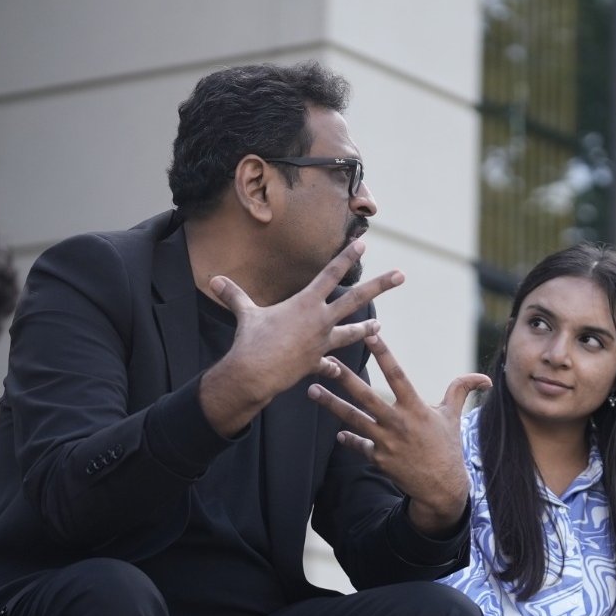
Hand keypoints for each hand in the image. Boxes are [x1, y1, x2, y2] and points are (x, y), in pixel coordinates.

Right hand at [201, 241, 402, 435]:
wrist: (256, 373)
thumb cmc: (251, 340)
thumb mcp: (245, 314)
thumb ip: (234, 295)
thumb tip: (214, 280)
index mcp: (306, 302)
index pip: (332, 273)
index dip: (347, 256)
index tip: (364, 242)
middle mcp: (320, 320)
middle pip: (356, 298)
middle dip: (380, 285)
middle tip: (401, 275)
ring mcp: (323, 342)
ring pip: (351, 333)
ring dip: (365, 330)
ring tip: (379, 327)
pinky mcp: (317, 362)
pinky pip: (329, 364)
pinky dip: (332, 367)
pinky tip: (339, 370)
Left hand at [307, 332, 490, 533]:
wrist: (442, 488)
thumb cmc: (447, 448)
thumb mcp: (453, 417)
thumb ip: (461, 391)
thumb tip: (485, 379)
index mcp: (416, 408)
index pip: (397, 374)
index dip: (384, 353)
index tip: (370, 333)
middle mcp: (399, 423)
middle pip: (367, 396)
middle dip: (345, 378)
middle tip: (325, 362)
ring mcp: (387, 442)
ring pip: (354, 419)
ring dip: (332, 405)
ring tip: (312, 390)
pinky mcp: (379, 459)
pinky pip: (359, 445)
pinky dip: (349, 439)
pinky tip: (337, 433)